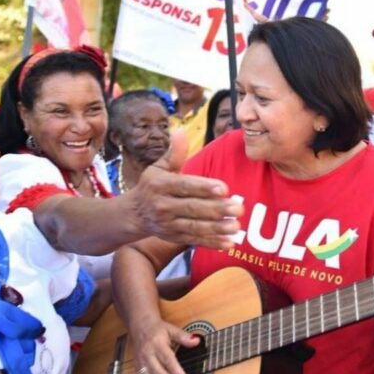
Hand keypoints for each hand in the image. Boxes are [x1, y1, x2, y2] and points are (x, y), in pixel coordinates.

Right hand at [130, 130, 243, 248]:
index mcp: (160, 185)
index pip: (185, 186)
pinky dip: (212, 243)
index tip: (225, 188)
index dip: (204, 188)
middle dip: (217, 209)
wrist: (133, 215)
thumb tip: (180, 131)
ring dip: (217, 228)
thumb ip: (174, 153)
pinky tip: (230, 242)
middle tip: (239, 208)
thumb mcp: (159, 168)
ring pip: (195, 227)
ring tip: (237, 226)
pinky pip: (195, 240)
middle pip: (192, 208)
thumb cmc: (152, 186)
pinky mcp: (174, 237)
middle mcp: (163, 205)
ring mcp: (168, 224)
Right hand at [132, 317, 198, 373]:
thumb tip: (196, 340)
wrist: (140, 326)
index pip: (166, 359)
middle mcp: (147, 354)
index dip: (175, 370)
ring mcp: (141, 362)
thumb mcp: (172, 329)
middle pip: (157, 372)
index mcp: (156, 344)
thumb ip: (184, 337)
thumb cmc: (158, 329)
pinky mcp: (137, 368)